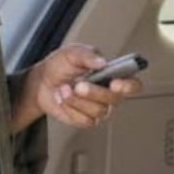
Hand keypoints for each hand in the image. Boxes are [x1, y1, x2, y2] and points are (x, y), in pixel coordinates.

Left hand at [11, 44, 142, 132]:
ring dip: (77, 100)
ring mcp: (99, 108)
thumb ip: (87, 55)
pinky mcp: (86, 119)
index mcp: (112, 75)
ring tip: (64, 89)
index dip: (129, 86)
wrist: (41, 82)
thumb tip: (102, 62)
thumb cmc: (60, 66)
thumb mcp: (72, 53)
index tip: (116, 83)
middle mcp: (109, 93)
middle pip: (114, 99)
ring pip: (98, 111)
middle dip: (95, 92)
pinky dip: (70, 109)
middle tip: (78, 84)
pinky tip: (64, 99)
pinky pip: (85, 120)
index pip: (132, 84)